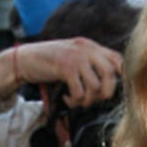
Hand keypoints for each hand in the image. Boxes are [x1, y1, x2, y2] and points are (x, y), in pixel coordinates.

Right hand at [0, 37, 122, 108]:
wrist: (25, 59)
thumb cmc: (49, 63)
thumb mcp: (73, 58)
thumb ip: (89, 64)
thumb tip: (108, 85)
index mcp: (90, 46)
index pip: (117, 59)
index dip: (121, 76)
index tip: (112, 89)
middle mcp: (85, 48)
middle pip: (110, 73)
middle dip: (105, 93)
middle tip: (94, 100)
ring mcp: (75, 57)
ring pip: (95, 86)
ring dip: (87, 100)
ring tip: (77, 101)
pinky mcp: (65, 67)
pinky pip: (79, 91)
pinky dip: (75, 100)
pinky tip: (68, 98)